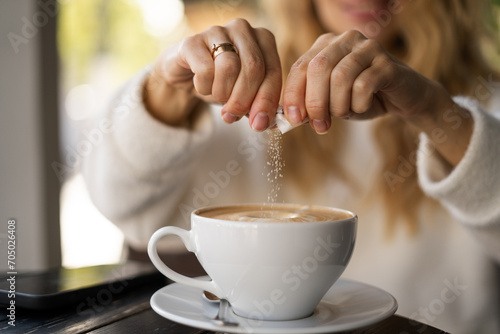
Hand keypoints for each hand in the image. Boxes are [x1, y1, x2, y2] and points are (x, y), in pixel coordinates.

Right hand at [145, 19, 281, 130]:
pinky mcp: (192, 40)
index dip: (267, 101)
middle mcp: (243, 29)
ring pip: (229, 67)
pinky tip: (202, 86)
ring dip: (222, 93)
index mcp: (264, 40)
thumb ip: (257, 106)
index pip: (273, 71)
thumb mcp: (244, 96)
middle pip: (253, 68)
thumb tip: (263, 122)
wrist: (184, 74)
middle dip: (244, 100)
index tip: (259, 124)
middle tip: (233, 116)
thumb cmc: (220, 83)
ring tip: (217, 96)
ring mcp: (217, 31)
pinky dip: (204, 87)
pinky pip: (205, 70)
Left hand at [282, 30, 447, 133]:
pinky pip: (364, 85)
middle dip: (315, 102)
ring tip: (345, 113)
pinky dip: (358, 104)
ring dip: (338, 105)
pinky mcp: (387, 62)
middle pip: (318, 68)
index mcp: (325, 45)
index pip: (300, 67)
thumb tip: (283, 119)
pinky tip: (362, 106)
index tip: (293, 120)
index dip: (293, 95)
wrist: (401, 98)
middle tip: (320, 124)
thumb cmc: (360, 98)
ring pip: (341, 77)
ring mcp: (368, 47)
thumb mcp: (329, 102)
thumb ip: (308, 105)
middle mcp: (345, 39)